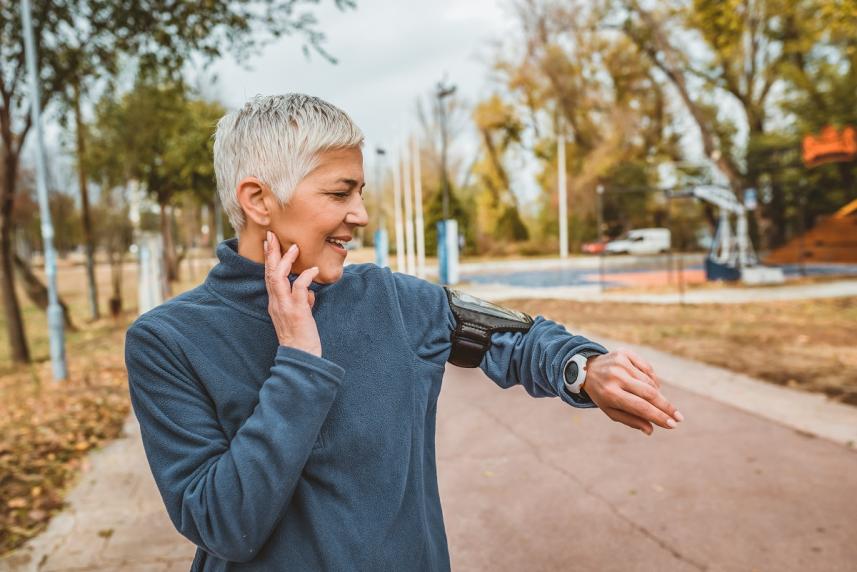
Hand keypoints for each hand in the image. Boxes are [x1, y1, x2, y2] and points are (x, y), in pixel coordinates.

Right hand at [264, 231, 321, 356]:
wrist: (301, 357)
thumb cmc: (302, 338)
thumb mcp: (301, 316)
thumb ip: (302, 302)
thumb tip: (309, 293)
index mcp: (276, 302)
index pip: (269, 276)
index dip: (269, 259)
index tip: (269, 242)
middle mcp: (276, 303)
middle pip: (270, 273)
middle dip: (271, 253)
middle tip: (272, 235)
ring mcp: (285, 306)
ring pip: (279, 278)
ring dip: (286, 261)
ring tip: (294, 247)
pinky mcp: (296, 312)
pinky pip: (298, 289)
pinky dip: (306, 277)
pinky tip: (314, 270)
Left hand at [582, 348, 682, 435]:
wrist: (586, 369)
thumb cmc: (601, 394)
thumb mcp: (610, 410)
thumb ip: (630, 420)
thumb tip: (651, 430)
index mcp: (610, 393)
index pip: (640, 407)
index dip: (658, 416)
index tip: (673, 425)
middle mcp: (616, 376)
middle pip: (649, 393)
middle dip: (666, 407)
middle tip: (679, 418)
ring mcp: (621, 362)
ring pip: (649, 381)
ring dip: (658, 394)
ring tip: (658, 402)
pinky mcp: (625, 353)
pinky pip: (647, 368)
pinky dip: (653, 379)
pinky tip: (652, 386)